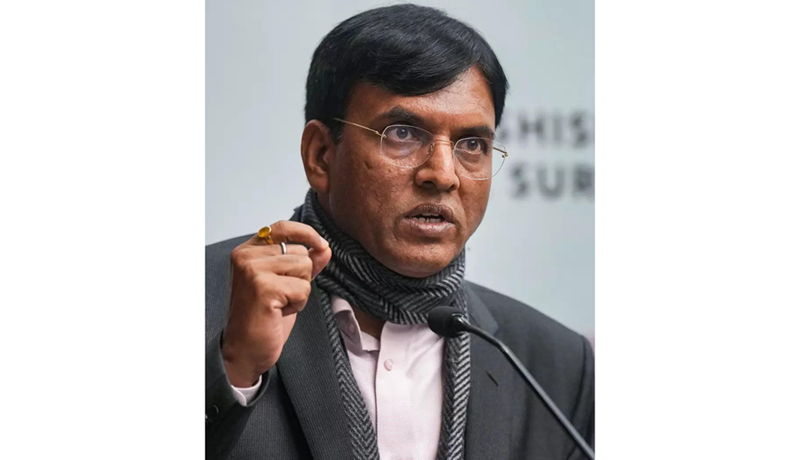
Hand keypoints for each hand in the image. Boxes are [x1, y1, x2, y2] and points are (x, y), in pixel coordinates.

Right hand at [221, 221, 331, 386]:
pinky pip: (303, 288)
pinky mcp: (263, 288)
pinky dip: (298, 303)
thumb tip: (325, 247)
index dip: (306, 233)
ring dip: (300, 292)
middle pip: (301, 252)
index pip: (282, 227)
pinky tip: (279, 312)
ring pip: (304, 268)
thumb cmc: (263, 318)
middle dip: (301, 277)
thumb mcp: (286, 285)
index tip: (321, 245)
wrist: (244, 350)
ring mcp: (252, 271)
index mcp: (247, 251)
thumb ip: (304, 264)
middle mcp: (246, 257)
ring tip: (279, 304)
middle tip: (281, 296)